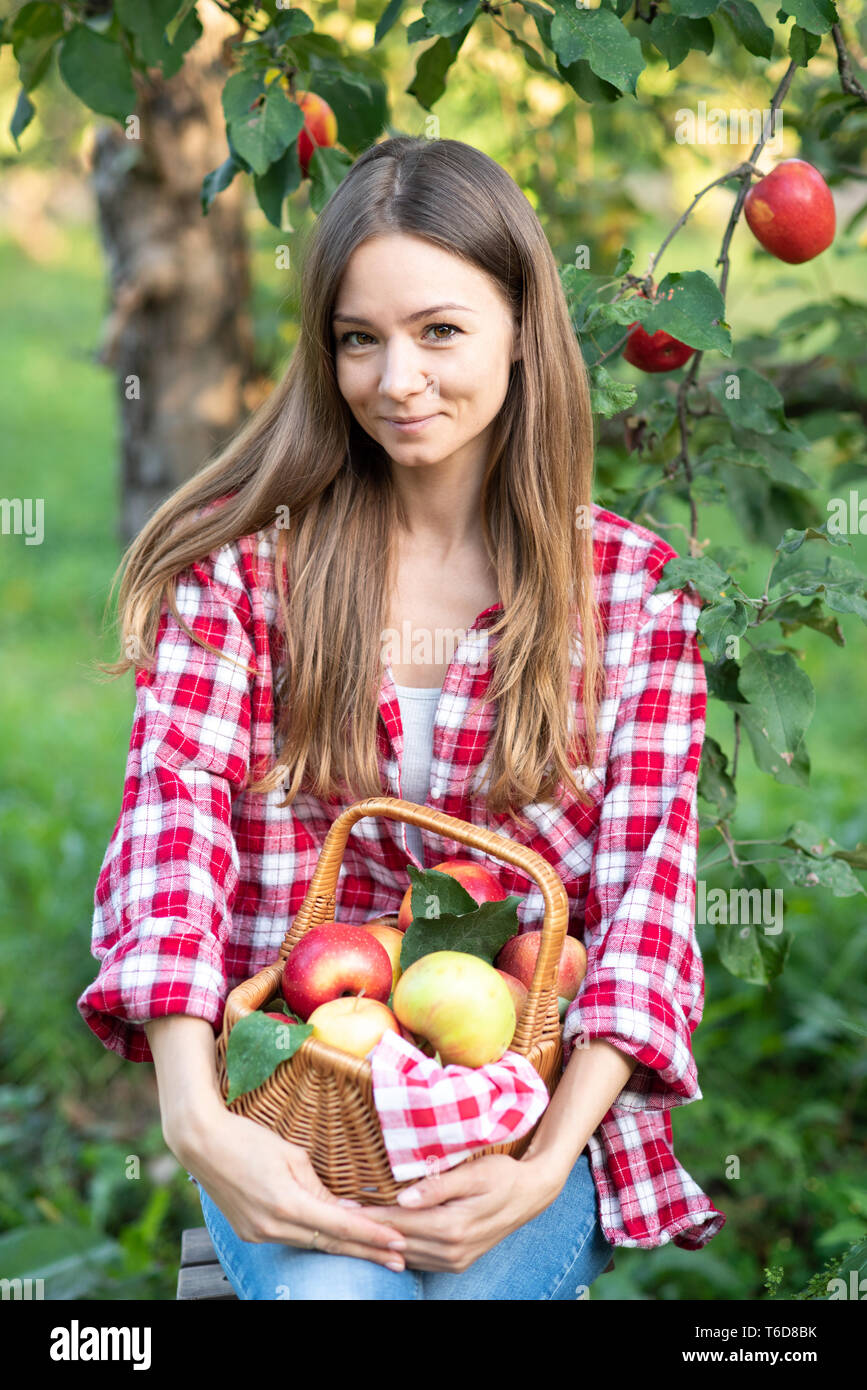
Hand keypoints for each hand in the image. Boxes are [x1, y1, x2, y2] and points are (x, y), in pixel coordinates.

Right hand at [170, 1102, 410, 1270]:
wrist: (201, 1143)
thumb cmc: (249, 1138)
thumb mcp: (292, 1155)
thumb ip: (319, 1188)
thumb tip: (345, 1212)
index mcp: (286, 1203)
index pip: (340, 1226)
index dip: (372, 1236)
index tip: (399, 1243)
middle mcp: (272, 1226)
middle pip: (329, 1244)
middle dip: (367, 1253)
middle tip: (401, 1261)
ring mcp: (258, 1233)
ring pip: (311, 1243)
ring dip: (344, 1248)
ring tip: (378, 1252)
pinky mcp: (250, 1233)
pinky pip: (291, 1238)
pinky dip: (316, 1238)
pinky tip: (337, 1239)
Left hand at [357, 1153, 562, 1272]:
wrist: (532, 1195)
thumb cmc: (502, 1174)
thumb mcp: (473, 1172)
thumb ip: (438, 1185)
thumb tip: (405, 1197)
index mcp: (452, 1226)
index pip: (399, 1221)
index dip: (369, 1213)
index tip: (342, 1203)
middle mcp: (452, 1250)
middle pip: (397, 1240)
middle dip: (367, 1229)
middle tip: (335, 1214)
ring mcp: (455, 1261)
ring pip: (405, 1254)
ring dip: (379, 1241)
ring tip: (351, 1225)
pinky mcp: (457, 1262)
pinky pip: (418, 1259)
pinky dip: (398, 1248)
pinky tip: (381, 1236)